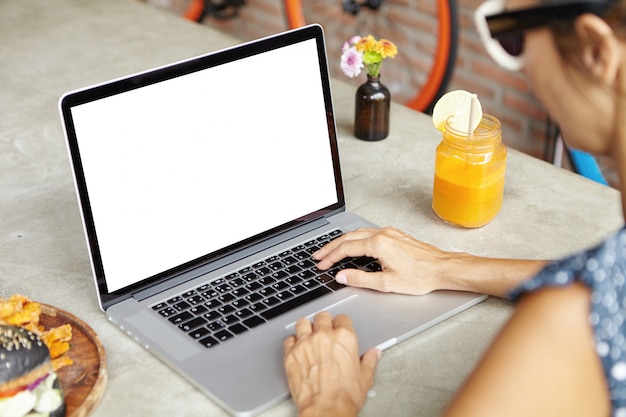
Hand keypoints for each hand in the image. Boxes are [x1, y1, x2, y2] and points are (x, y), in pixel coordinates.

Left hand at [283, 312, 379, 416]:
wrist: (326, 410)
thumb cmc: (344, 396)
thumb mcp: (365, 378)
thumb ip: (369, 361)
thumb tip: (374, 354)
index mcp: (345, 338)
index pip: (342, 318)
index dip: (341, 323)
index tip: (340, 328)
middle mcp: (324, 336)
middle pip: (322, 317)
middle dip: (324, 322)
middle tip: (324, 331)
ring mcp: (305, 344)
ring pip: (303, 323)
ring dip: (306, 328)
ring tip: (308, 335)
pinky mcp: (291, 354)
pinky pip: (289, 339)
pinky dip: (292, 342)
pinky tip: (297, 348)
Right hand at [314, 227, 449, 294]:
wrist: (442, 268)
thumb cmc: (420, 276)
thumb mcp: (387, 283)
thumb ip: (360, 279)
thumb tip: (342, 275)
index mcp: (378, 244)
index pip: (346, 249)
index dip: (330, 257)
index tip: (321, 264)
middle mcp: (382, 234)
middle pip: (348, 237)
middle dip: (330, 247)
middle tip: (318, 255)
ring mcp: (389, 232)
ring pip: (358, 233)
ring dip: (342, 242)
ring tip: (331, 250)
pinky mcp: (394, 235)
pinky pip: (368, 232)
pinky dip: (354, 239)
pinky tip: (353, 245)